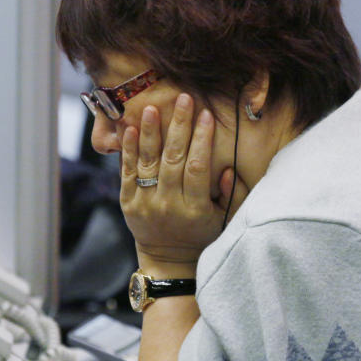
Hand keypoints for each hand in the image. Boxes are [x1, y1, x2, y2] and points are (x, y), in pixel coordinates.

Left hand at [119, 93, 248, 271]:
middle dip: (179, 126)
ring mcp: (145, 204)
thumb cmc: (202, 236)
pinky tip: (131, 129)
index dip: (203, 140)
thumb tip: (228, 168)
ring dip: (150, 132)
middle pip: (173, 159)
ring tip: (151, 107)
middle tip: (183, 98)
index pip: (198, 167)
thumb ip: (233, 195)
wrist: (169, 262)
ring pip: (147, 162)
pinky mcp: (128, 203)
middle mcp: (168, 206)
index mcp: (195, 210)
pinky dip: (129, 150)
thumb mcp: (225, 221)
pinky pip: (127, 173)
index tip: (207, 115)